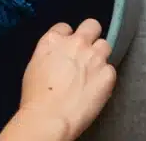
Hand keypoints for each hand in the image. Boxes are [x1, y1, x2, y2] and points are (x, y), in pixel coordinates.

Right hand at [0, 20, 116, 140]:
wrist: (50, 118)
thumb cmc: (36, 100)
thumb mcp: (35, 67)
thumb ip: (50, 54)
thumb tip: (58, 58)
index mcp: (53, 41)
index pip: (65, 27)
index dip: (67, 36)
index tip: (68, 46)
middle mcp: (76, 44)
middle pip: (92, 25)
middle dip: (91, 35)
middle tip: (87, 50)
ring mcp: (95, 57)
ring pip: (105, 45)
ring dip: (100, 56)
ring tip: (92, 72)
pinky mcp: (108, 73)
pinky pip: (110, 70)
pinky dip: (105, 78)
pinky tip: (95, 89)